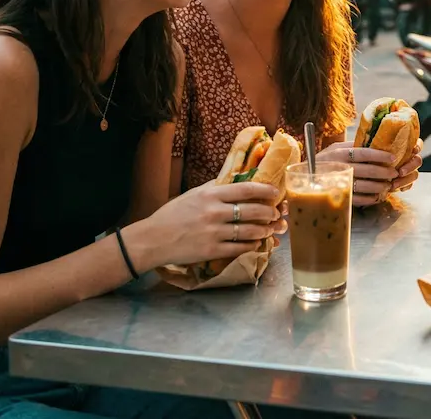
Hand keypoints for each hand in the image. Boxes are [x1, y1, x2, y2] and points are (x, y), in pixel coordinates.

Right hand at [129, 180, 285, 270]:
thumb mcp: (192, 194)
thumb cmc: (172, 214)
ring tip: (270, 229)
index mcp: (210, 195)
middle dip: (269, 212)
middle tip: (276, 214)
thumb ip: (214, 187)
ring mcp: (214, 232)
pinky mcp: (212, 250)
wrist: (153, 239)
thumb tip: (234, 179)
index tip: (276, 192)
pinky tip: (257, 243)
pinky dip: (252, 246)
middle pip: (252, 210)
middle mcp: (214, 212)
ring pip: (250, 231)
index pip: (245, 189)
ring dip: (265, 230)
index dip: (265, 190)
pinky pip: (239, 248)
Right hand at [317, 140, 422, 206]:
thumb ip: (352, 146)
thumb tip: (374, 142)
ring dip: (379, 187)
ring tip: (388, 185)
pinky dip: (369, 199)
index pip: (364, 153)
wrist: (304, 177)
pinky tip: (377, 196)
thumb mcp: (335, 148)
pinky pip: (356, 199)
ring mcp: (338, 183)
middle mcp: (339, 167)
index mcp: (339, 154)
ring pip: (363, 186)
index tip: (393, 158)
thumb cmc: (324, 161)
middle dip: (384, 173)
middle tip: (394, 173)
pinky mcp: (337, 196)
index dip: (380, 156)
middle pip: (366, 171)